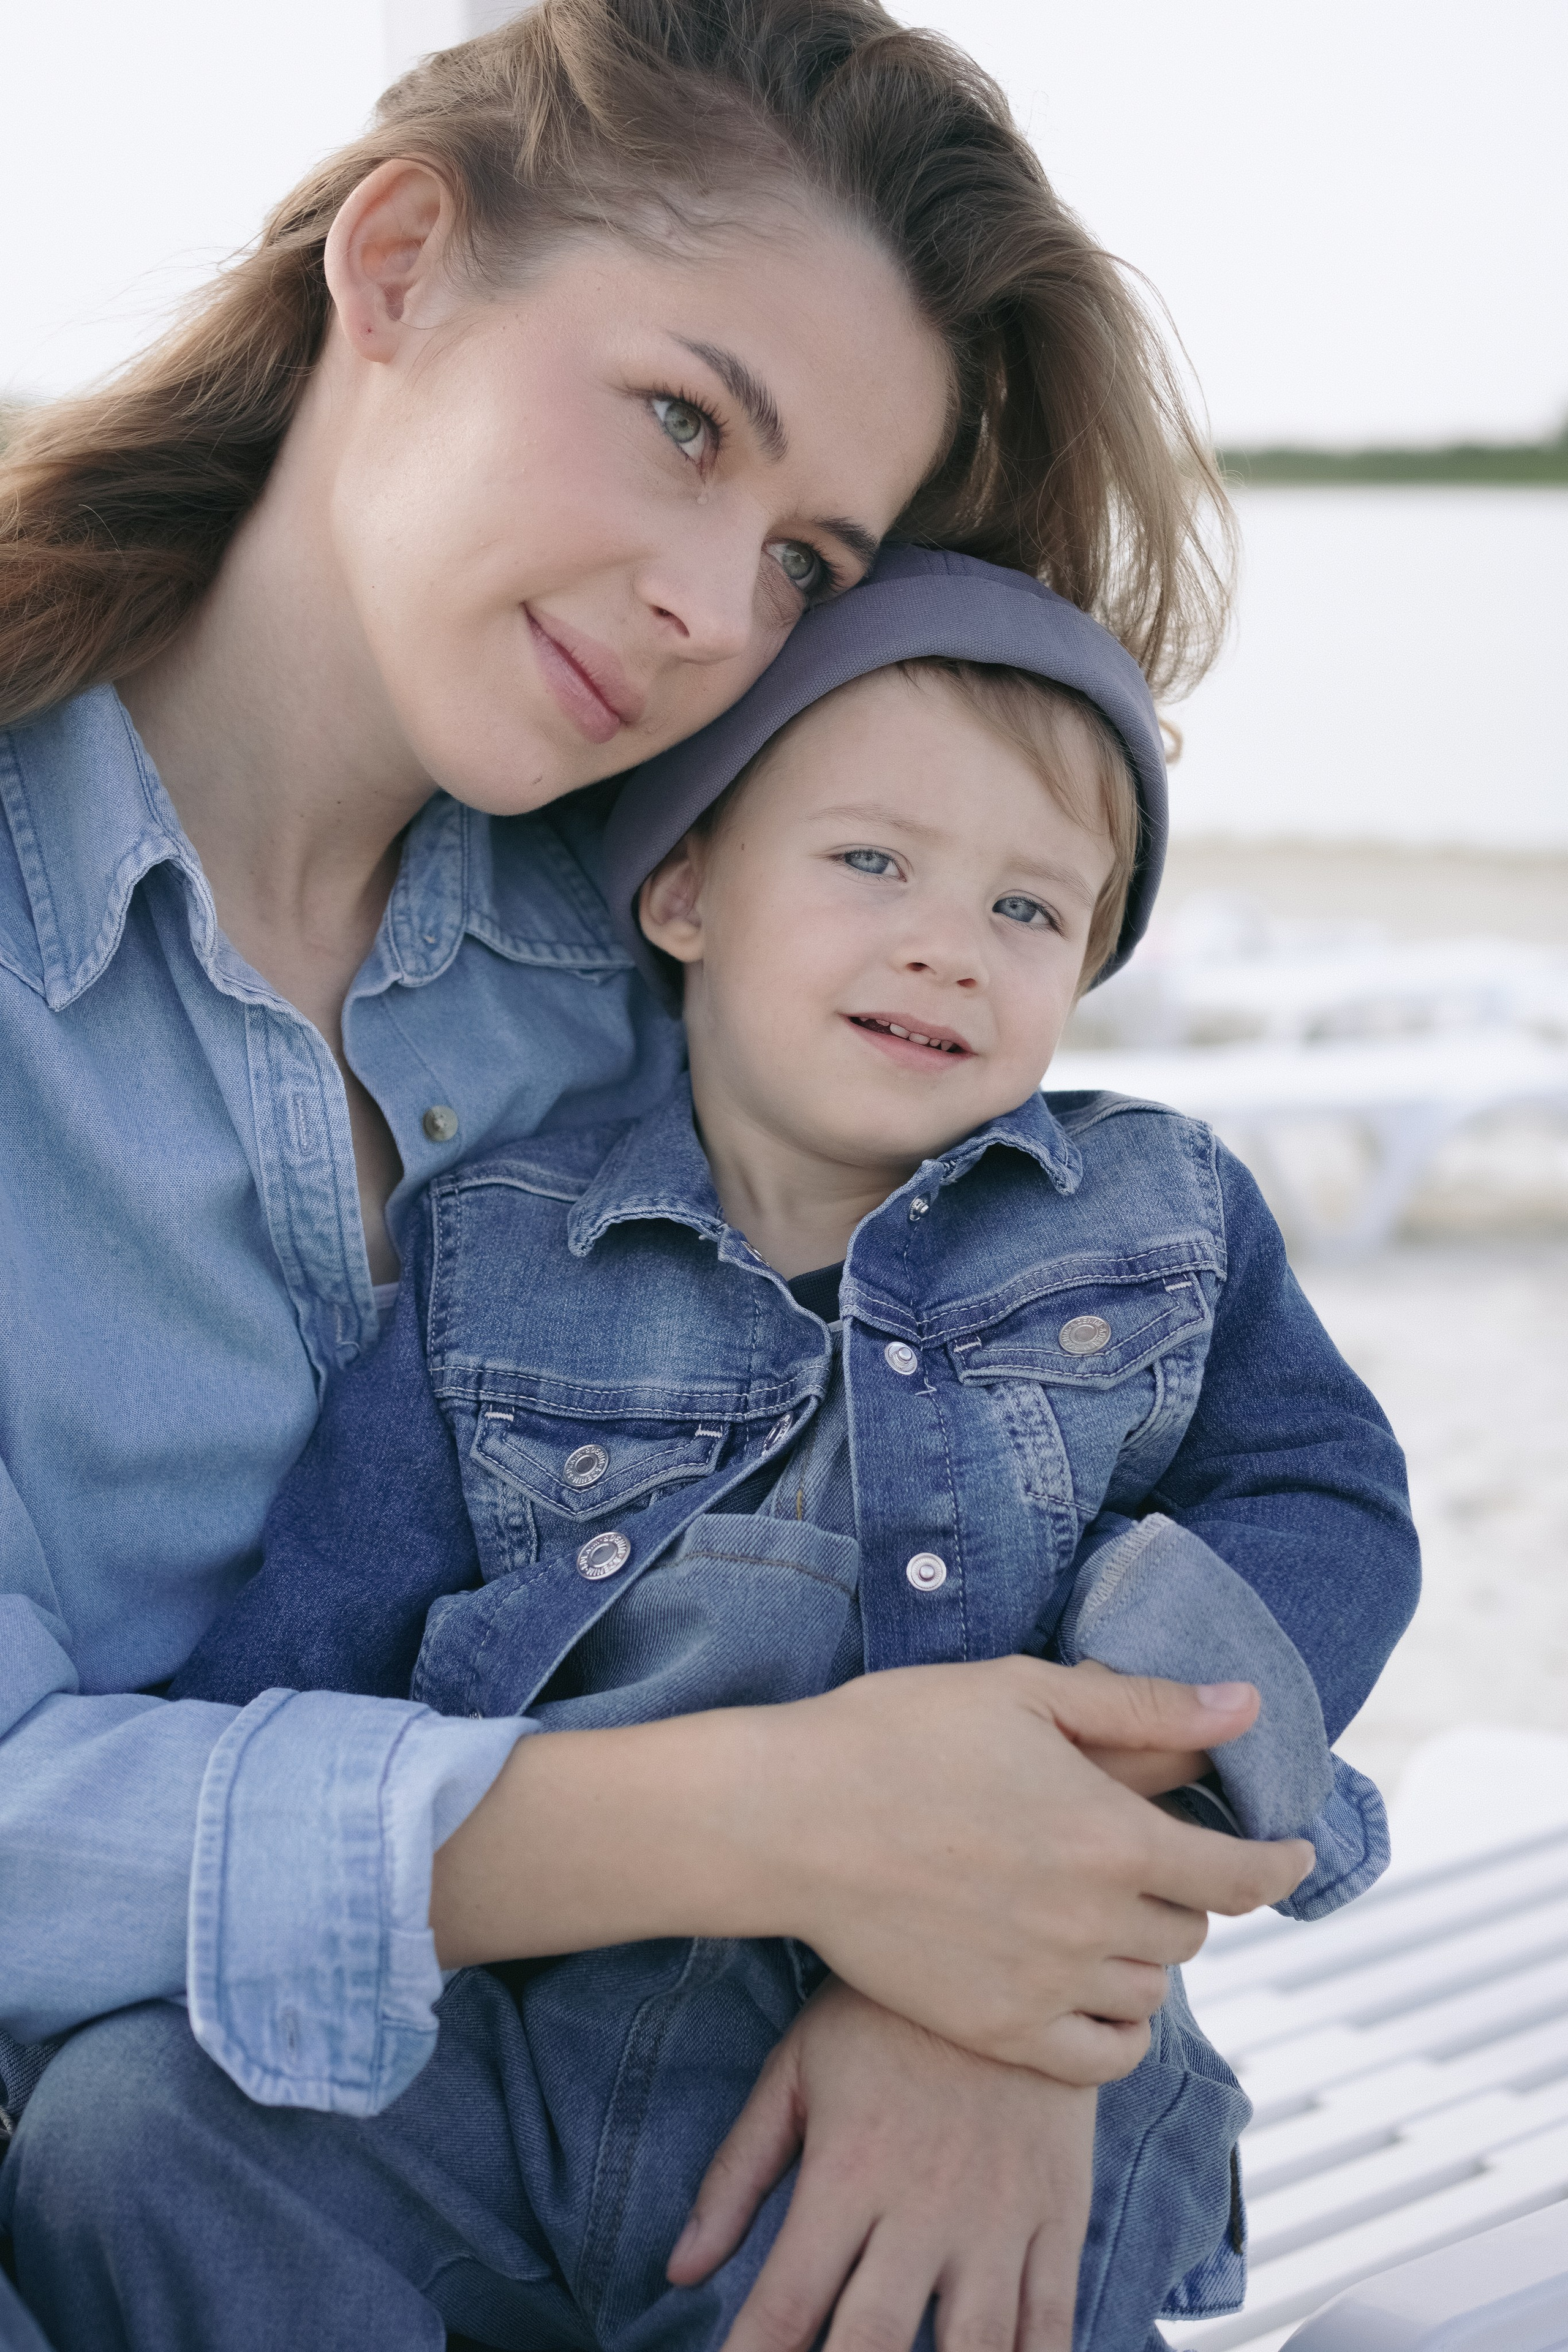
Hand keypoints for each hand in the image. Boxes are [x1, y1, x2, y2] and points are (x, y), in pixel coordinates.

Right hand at [433, 1656, 1311, 2081]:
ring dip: (1148, 1953)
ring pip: (1151, 1991)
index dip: (1278, 1862)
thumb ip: (1144, 1709)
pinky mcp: (997, 2028)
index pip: (1240, 1872)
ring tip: (1109, 1916)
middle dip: (1187, 1891)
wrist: (790, 1819)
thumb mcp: (1025, 1691)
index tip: (1290, 1854)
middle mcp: (1096, 1922)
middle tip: (1150, 1860)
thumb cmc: (899, 1735)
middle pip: (1191, 1929)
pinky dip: (1118, 2031)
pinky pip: (1100, 2058)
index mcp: (1114, 1835)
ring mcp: (1047, 1985)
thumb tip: (1245, 1706)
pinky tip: (1097, 1992)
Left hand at [667, 1977, 1095, 2351]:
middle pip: (875, 2342)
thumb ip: (738, 2172)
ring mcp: (999, 2213)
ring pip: (974, 2349)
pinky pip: (1050, 2320)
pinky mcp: (1057, 2212)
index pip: (788, 2302)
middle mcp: (924, 2204)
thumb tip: (679, 2268)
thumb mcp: (796, 2070)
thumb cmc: (880, 2012)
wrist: (1003, 1941)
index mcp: (850, 2169)